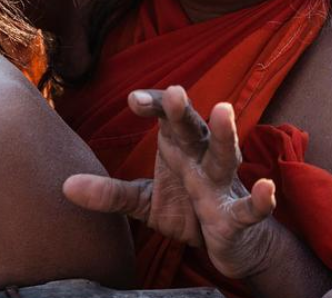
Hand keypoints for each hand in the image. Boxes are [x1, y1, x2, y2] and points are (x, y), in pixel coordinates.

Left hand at [63, 85, 277, 278]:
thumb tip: (65, 186)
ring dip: (223, 134)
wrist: (231, 241)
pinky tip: (267, 188)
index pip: (167, 118)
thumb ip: (109, 193)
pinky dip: (260, 199)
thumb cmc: (187, 208)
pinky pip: (249, 207)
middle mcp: (201, 159)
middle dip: (183, 111)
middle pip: (193, 128)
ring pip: (224, 156)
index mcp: (180, 148)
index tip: (132, 99)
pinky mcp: (237, 216)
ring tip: (223, 110)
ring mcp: (222, 185)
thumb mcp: (144, 201)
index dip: (154, 105)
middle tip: (175, 91)